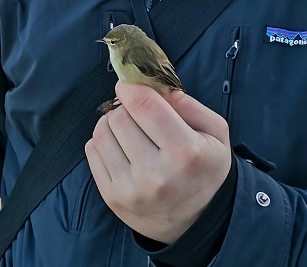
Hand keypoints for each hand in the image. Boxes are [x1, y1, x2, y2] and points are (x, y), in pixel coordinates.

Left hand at [85, 81, 231, 242]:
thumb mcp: (215, 133)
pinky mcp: (112, 198)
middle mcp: (156, 174)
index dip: (131, 87)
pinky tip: (120, 147)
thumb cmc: (204, 169)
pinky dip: (102, 142)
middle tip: (136, 113)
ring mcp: (130, 189)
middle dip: (126, 108)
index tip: (129, 84)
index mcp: (185, 153)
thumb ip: (188, 104)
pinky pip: (91, 152)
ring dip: (111, 123)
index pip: (144, 106)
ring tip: (128, 129)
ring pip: (101, 133)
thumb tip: (154, 86)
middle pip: (119, 117)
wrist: (196, 222)